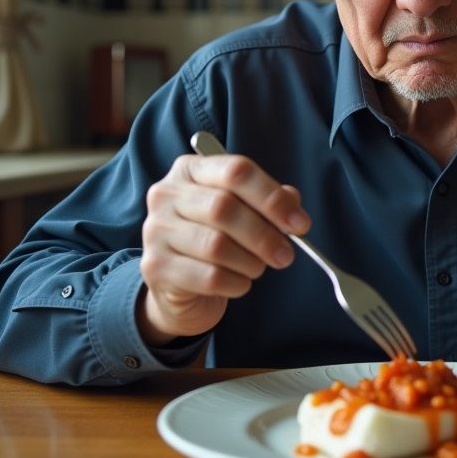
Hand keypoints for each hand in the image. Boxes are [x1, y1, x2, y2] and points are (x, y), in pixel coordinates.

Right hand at [137, 152, 308, 344]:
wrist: (180, 287)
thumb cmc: (215, 240)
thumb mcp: (243, 213)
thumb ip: (268, 203)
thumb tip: (292, 203)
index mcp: (190, 170)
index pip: (236, 171)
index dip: (272, 197)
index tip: (300, 223)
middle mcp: (166, 194)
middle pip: (223, 207)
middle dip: (264, 235)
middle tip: (286, 254)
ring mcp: (156, 231)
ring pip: (215, 245)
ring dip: (250, 261)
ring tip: (258, 268)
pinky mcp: (156, 267)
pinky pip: (208, 276)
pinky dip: (235, 283)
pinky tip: (239, 283)